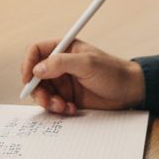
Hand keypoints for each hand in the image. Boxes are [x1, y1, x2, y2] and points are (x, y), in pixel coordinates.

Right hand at [21, 38, 145, 114]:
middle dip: (37, 89)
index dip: (28, 64)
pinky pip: (53, 104)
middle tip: (47, 100)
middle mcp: (60, 64)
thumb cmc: (112, 72)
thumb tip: (37, 69)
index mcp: (64, 48)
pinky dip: (58, 109)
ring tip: (63, 106)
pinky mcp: (68, 97)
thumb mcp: (87, 64)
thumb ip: (61, 63)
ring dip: (48, 101)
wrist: (130, 92)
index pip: (36, 51)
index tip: (28, 79)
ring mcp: (63, 81)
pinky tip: (72, 109)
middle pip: (35, 74)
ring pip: (42, 91)